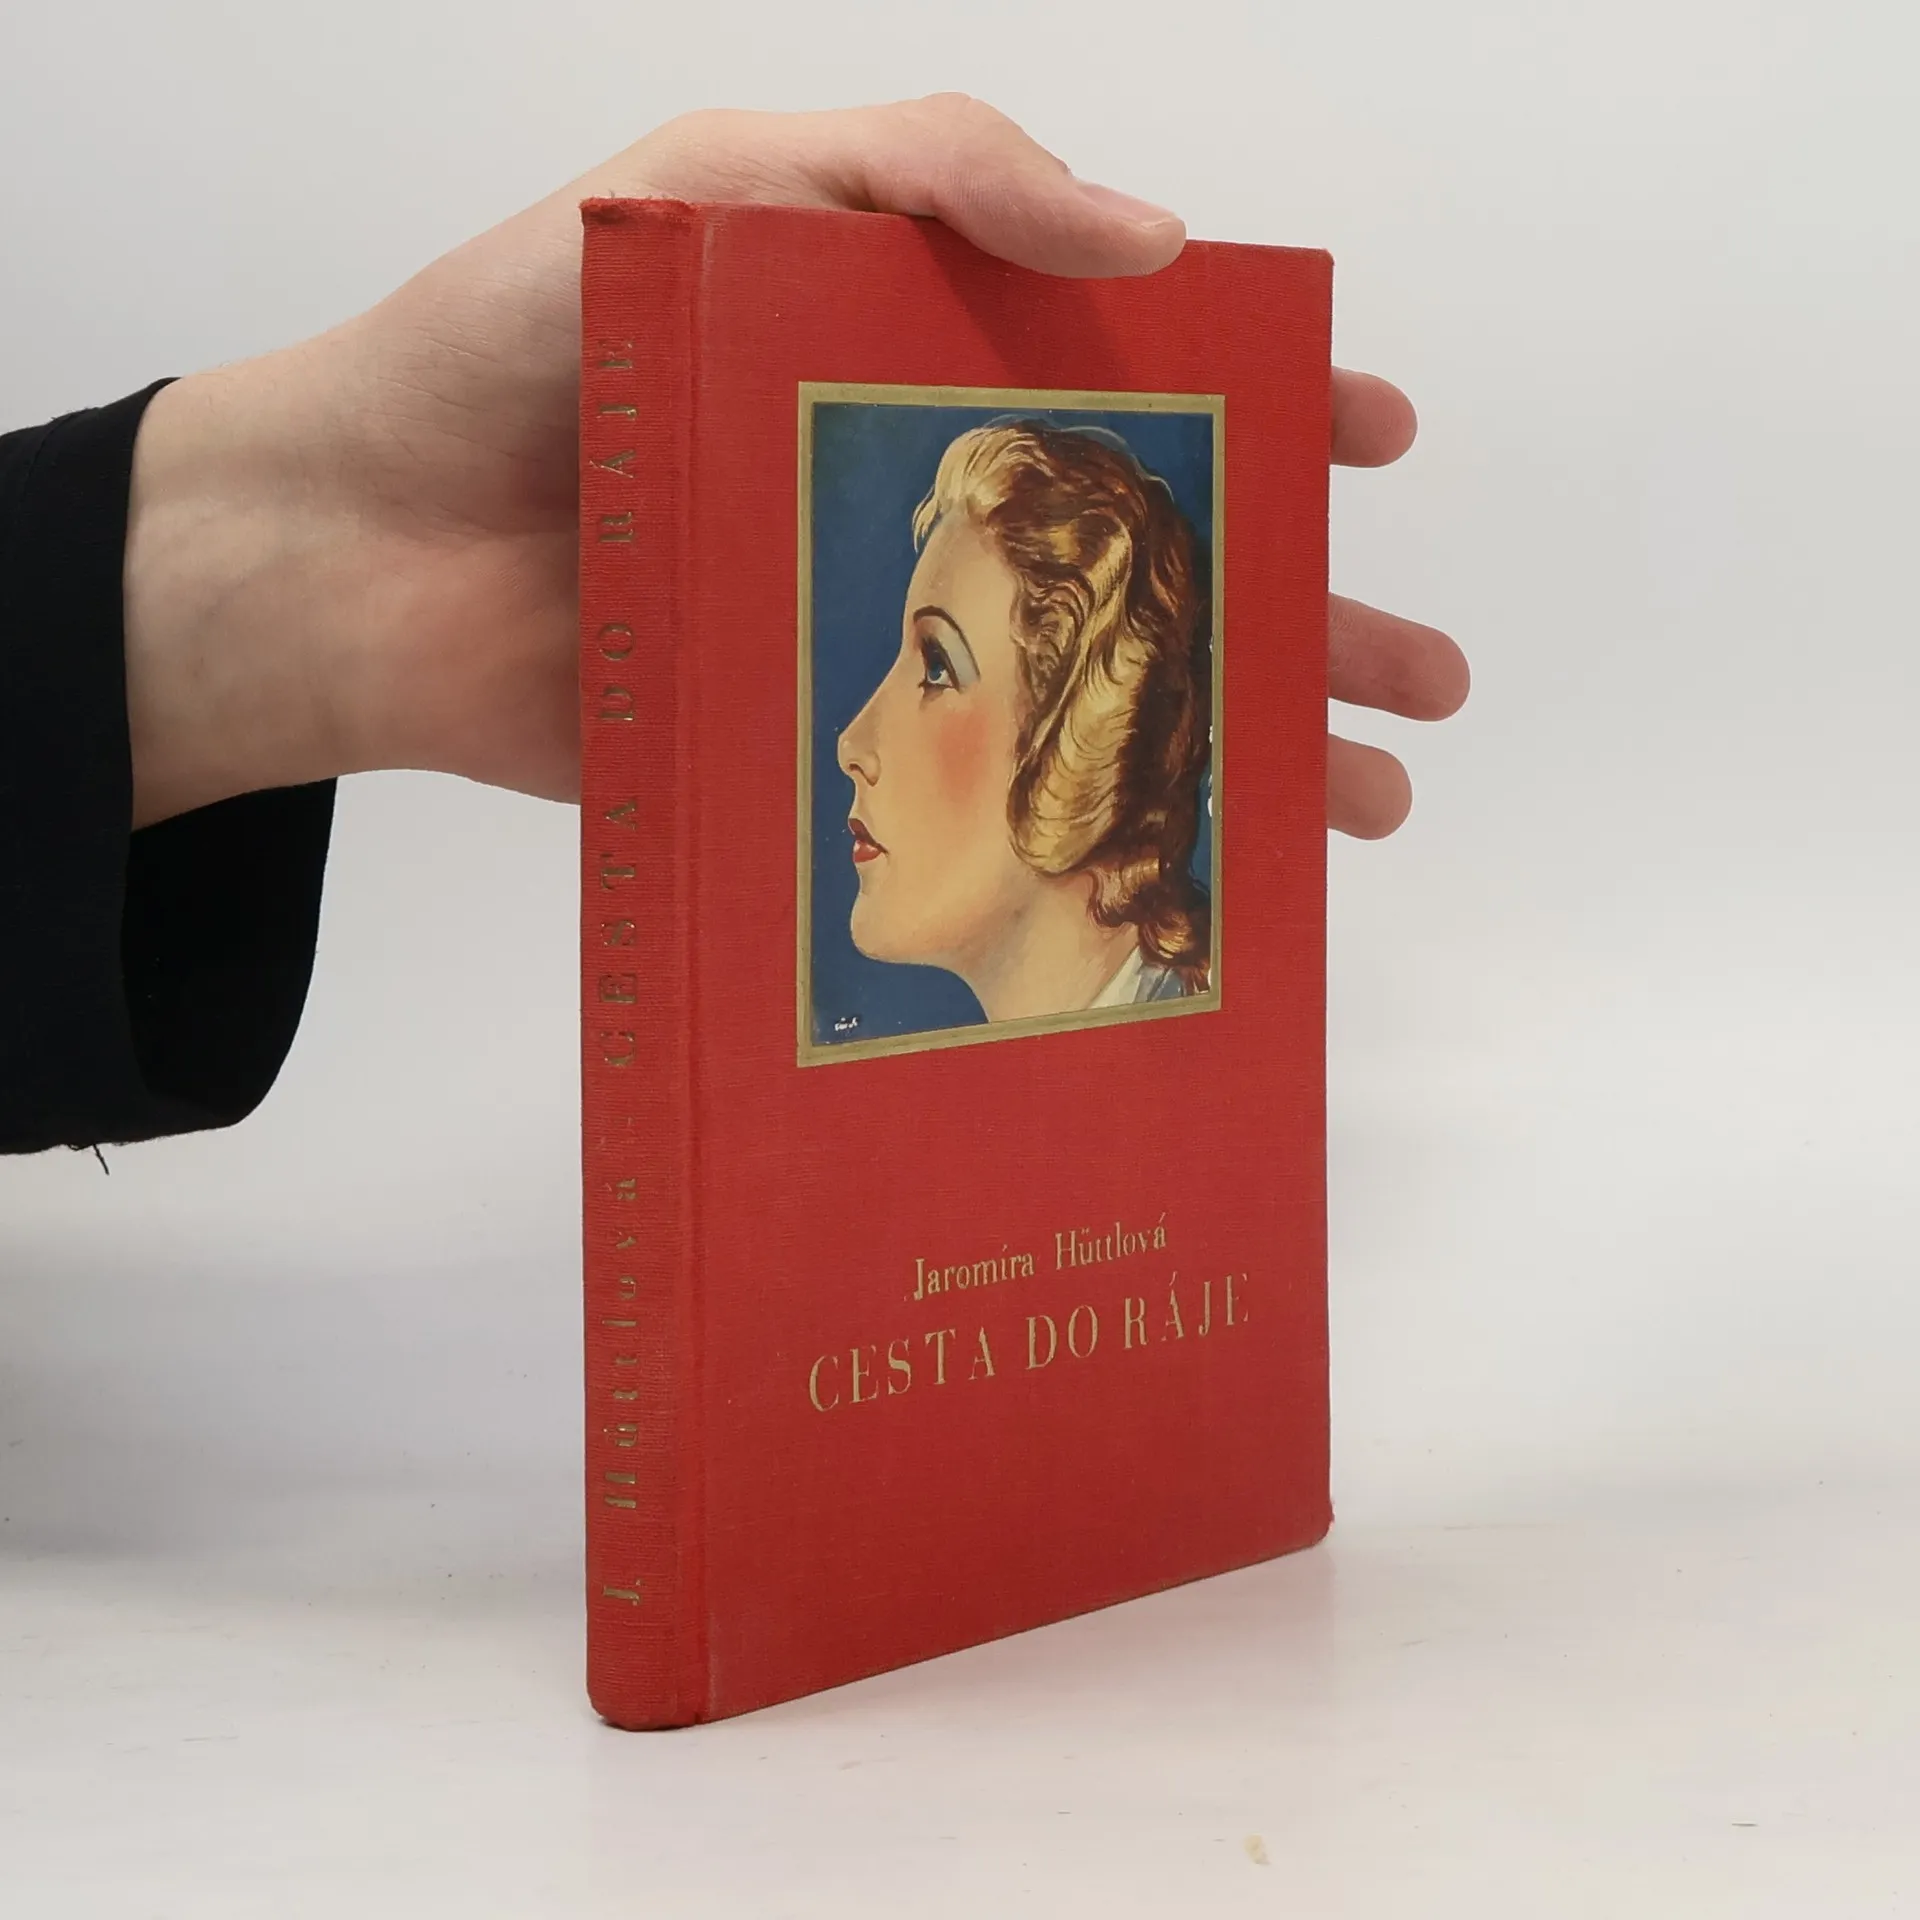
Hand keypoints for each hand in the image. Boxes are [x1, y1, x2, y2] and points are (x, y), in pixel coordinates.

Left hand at [123, 94, 1464, 837]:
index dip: (1263, 410)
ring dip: (1232, 758)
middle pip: (1150, 570)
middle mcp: (922, 519)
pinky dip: (1071, 852)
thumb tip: (1148, 239)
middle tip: (1420, 679)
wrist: (358, 540)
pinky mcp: (817, 766)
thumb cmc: (519, 340)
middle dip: (1299, 621)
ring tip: (1357, 811)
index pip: (1134, 387)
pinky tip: (1171, 892)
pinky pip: (973, 812)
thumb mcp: (721, 186)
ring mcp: (881, 654)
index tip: (1372, 444)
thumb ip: (927, 175)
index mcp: (916, 371)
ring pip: (1093, 708)